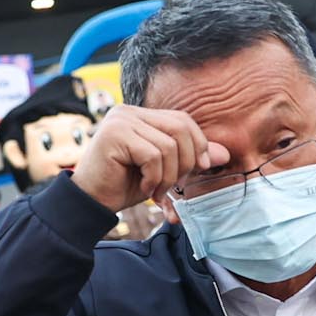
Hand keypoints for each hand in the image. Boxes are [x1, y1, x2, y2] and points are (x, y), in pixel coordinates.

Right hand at [73, 104, 229, 213]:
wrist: (91, 202)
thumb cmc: (124, 185)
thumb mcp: (165, 171)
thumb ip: (190, 158)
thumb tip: (224, 153)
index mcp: (140, 115)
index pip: (182, 120)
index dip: (197, 143)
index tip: (198, 168)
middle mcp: (128, 112)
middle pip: (180, 128)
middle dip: (185, 161)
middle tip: (175, 185)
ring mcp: (120, 121)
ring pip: (168, 146)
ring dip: (168, 176)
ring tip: (155, 191)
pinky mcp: (114, 135)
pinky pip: (153, 156)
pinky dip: (154, 178)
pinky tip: (144, 188)